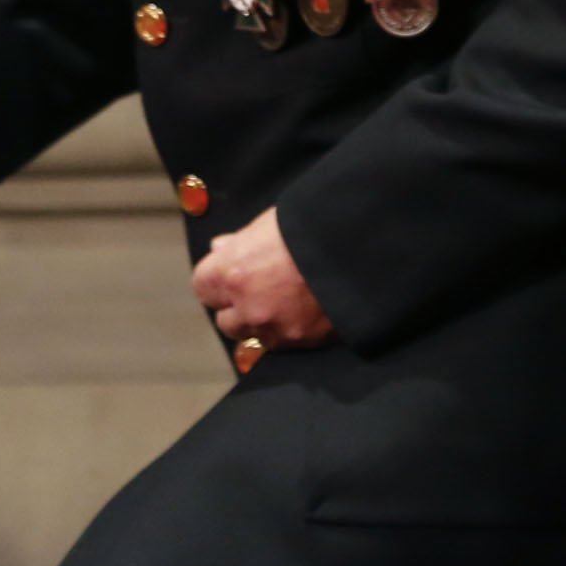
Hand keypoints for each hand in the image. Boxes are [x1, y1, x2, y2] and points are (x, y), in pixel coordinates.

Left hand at [189, 207, 334, 353]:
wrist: (363, 247)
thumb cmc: (315, 224)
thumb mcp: (272, 222)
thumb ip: (242, 242)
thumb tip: (221, 248)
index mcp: (234, 271)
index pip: (202, 287)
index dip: (217, 279)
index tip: (230, 273)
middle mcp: (248, 306)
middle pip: (225, 320)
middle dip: (238, 307)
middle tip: (260, 288)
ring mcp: (276, 328)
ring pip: (254, 336)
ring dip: (262, 323)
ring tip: (285, 302)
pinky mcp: (303, 342)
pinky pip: (284, 343)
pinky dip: (289, 330)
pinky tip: (304, 310)